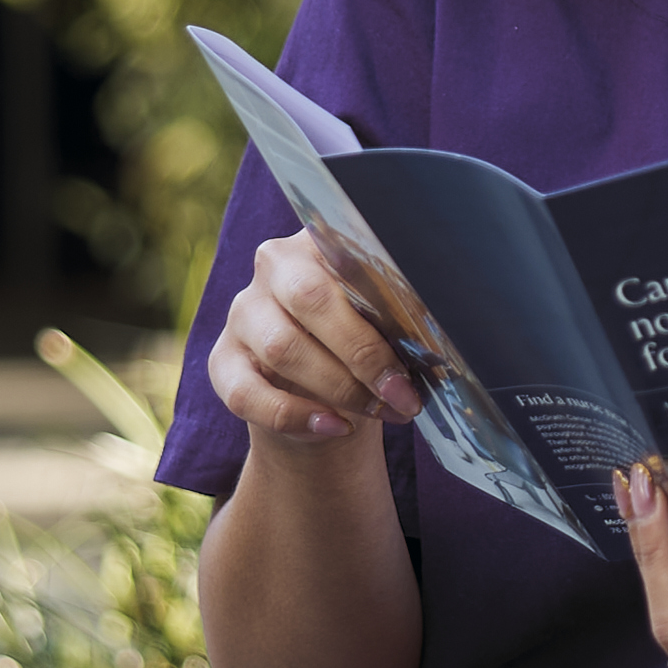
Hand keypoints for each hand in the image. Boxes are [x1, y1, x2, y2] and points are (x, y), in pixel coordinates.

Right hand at [206, 231, 422, 450]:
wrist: (324, 388)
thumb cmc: (369, 336)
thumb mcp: (388, 314)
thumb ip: (402, 311)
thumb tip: (445, 332)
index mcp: (321, 240)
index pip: (346, 252)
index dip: (385, 297)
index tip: (423, 340)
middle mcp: (274, 266)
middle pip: (310, 299)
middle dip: (363, 353)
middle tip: (404, 393)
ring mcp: (243, 312)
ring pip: (281, 348)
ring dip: (339, 387)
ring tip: (384, 411)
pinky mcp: (222, 360)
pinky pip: (246, 393)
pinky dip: (294, 416)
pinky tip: (335, 427)